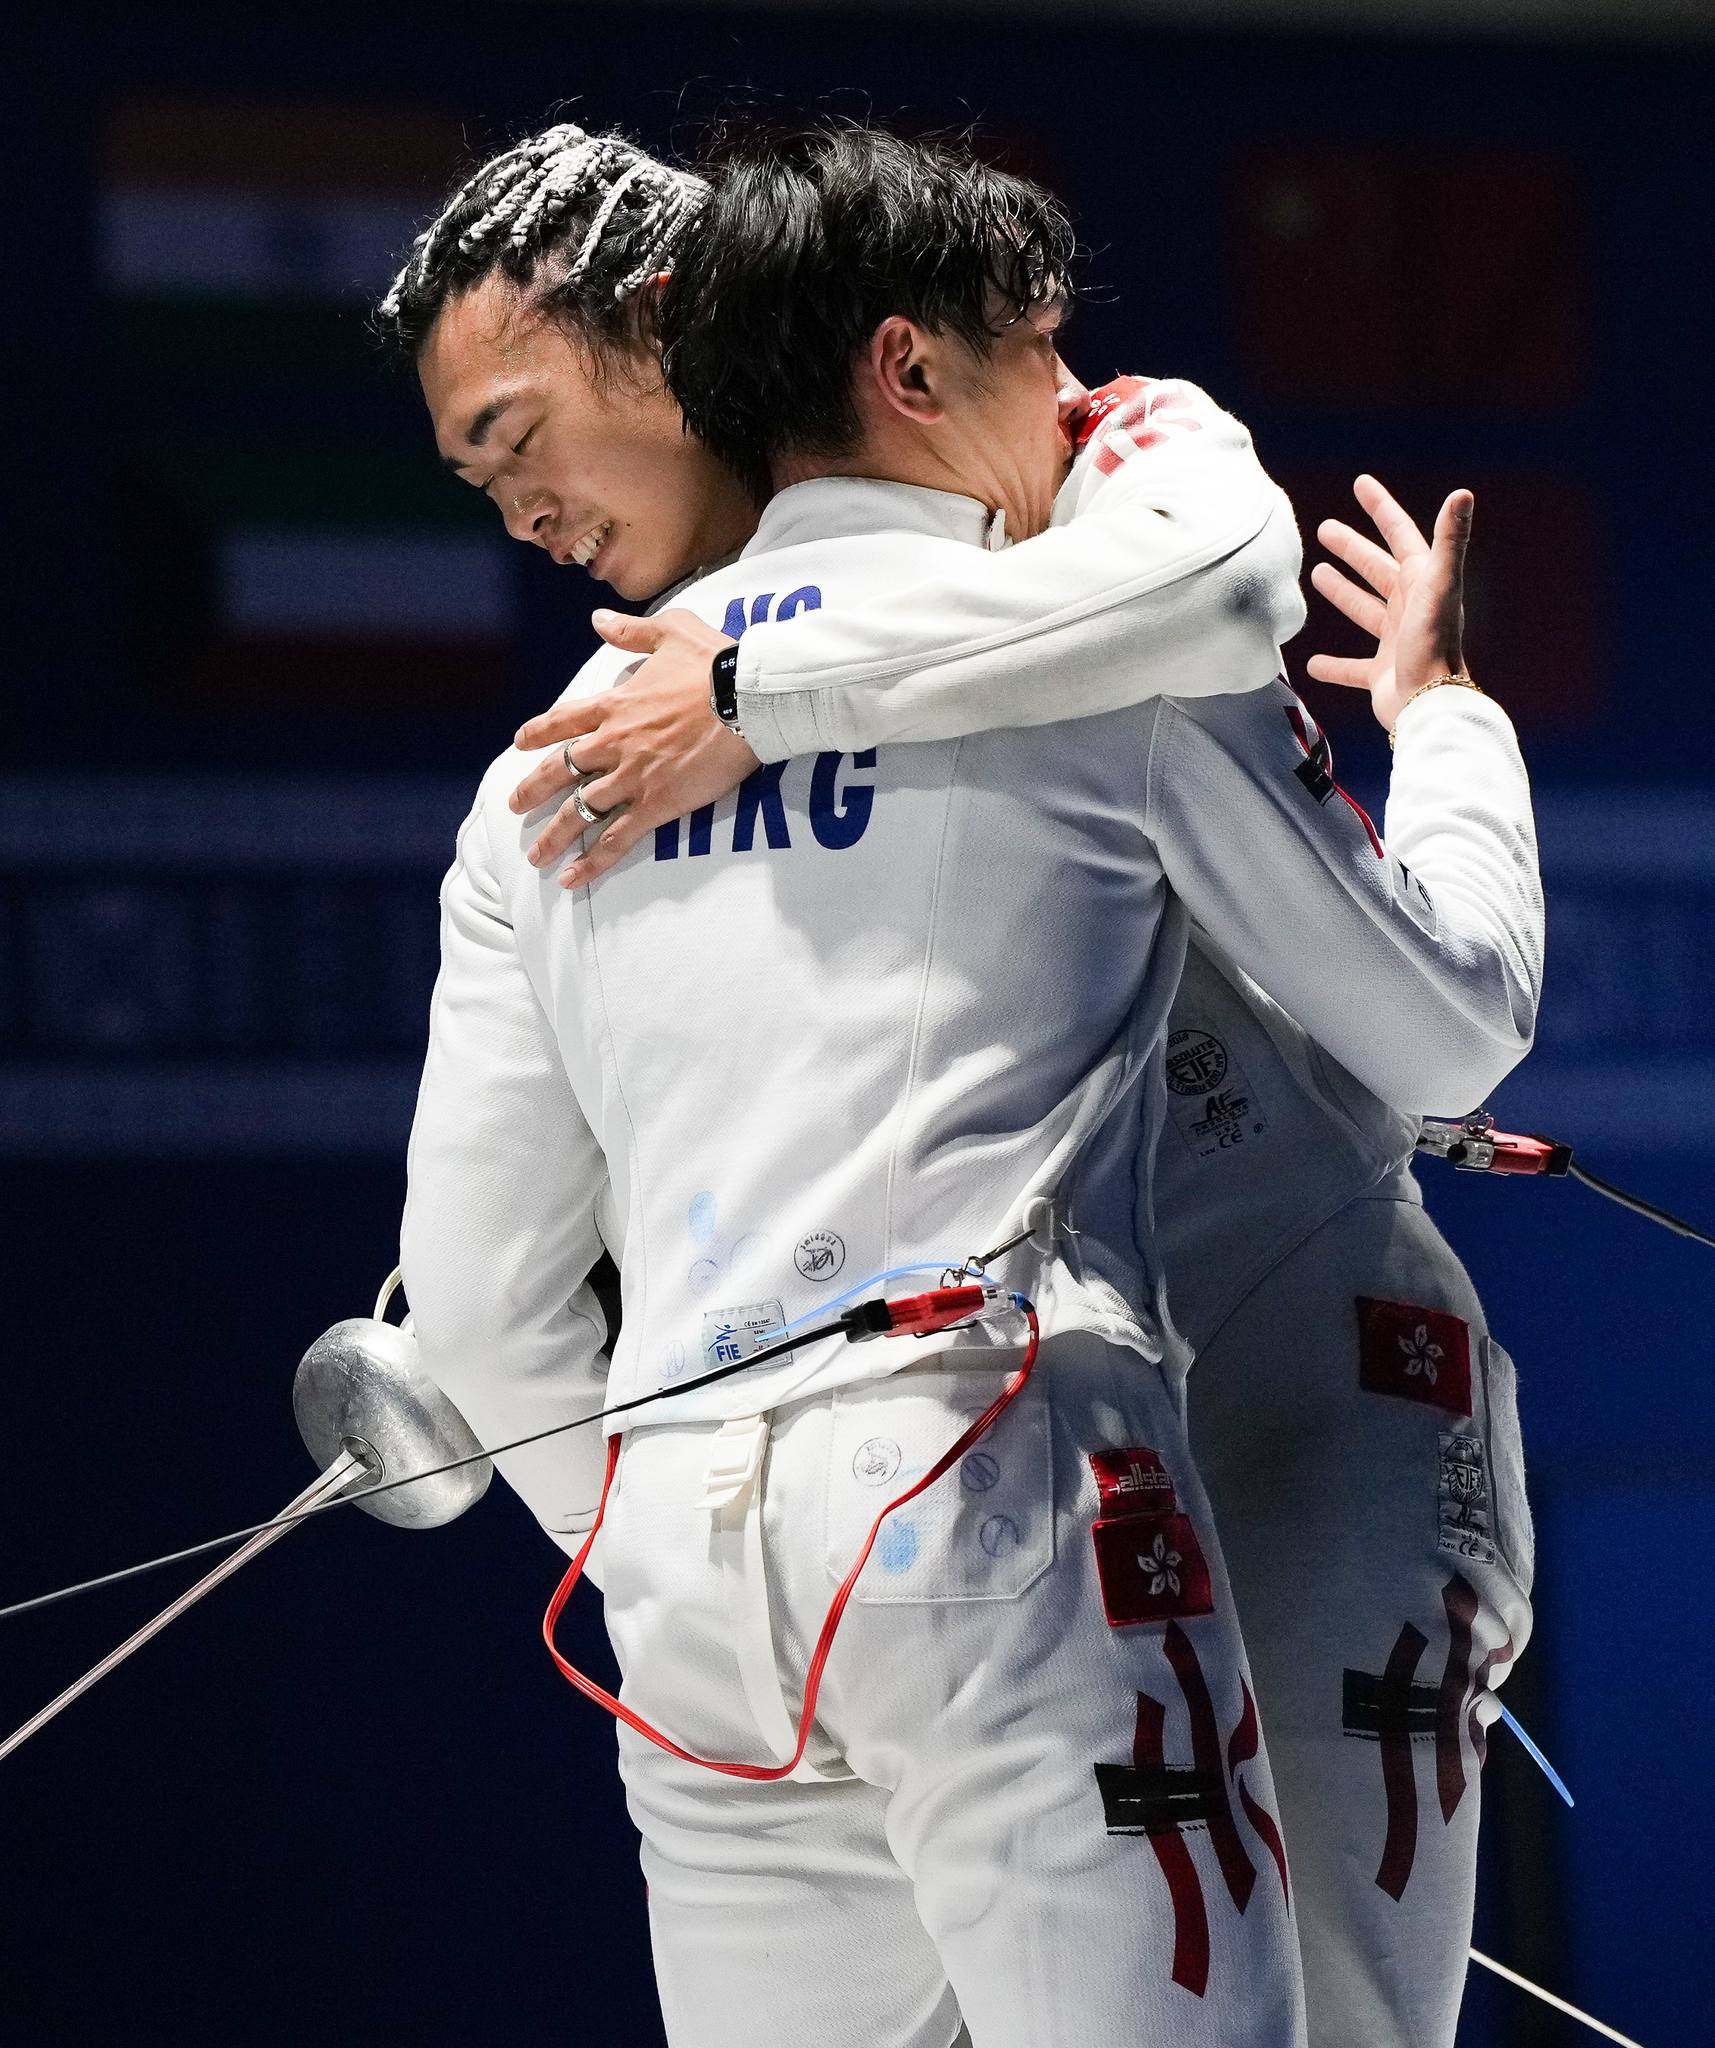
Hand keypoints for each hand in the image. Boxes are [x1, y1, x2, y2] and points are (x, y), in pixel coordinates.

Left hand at [508, 608, 758, 886]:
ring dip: (554, 837)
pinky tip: (574, 879)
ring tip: (537, 857)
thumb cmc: (716, 662)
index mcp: (615, 704)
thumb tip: (599, 619)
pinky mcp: (656, 804)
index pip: (564, 720)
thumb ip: (630, 630)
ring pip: (579, 812)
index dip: (539, 733)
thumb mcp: (671, 630)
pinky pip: (616, 839)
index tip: (520, 744)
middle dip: (532, 790)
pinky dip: (593, 861)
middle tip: (514, 806)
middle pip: (559, 771)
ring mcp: (631, 776)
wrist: (747, 699)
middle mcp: (613, 742)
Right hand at [1306, 475, 1472, 731]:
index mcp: (1423, 582)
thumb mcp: (1440, 586)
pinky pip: (1352, 667)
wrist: (1428, 704)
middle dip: (1352, 548)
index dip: (1381, 508)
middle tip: (1325, 529)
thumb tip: (1463, 492)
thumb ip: (1450, 539)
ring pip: (1363, 610)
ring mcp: (1394, 641)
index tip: (1361, 484)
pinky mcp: (1381, 674)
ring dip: (1342, 593)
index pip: (1400, 535)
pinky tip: (1313, 663)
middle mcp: (1410, 608)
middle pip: (1376, 569)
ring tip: (1316, 575)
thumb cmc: (1433, 644)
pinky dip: (1334, 665)